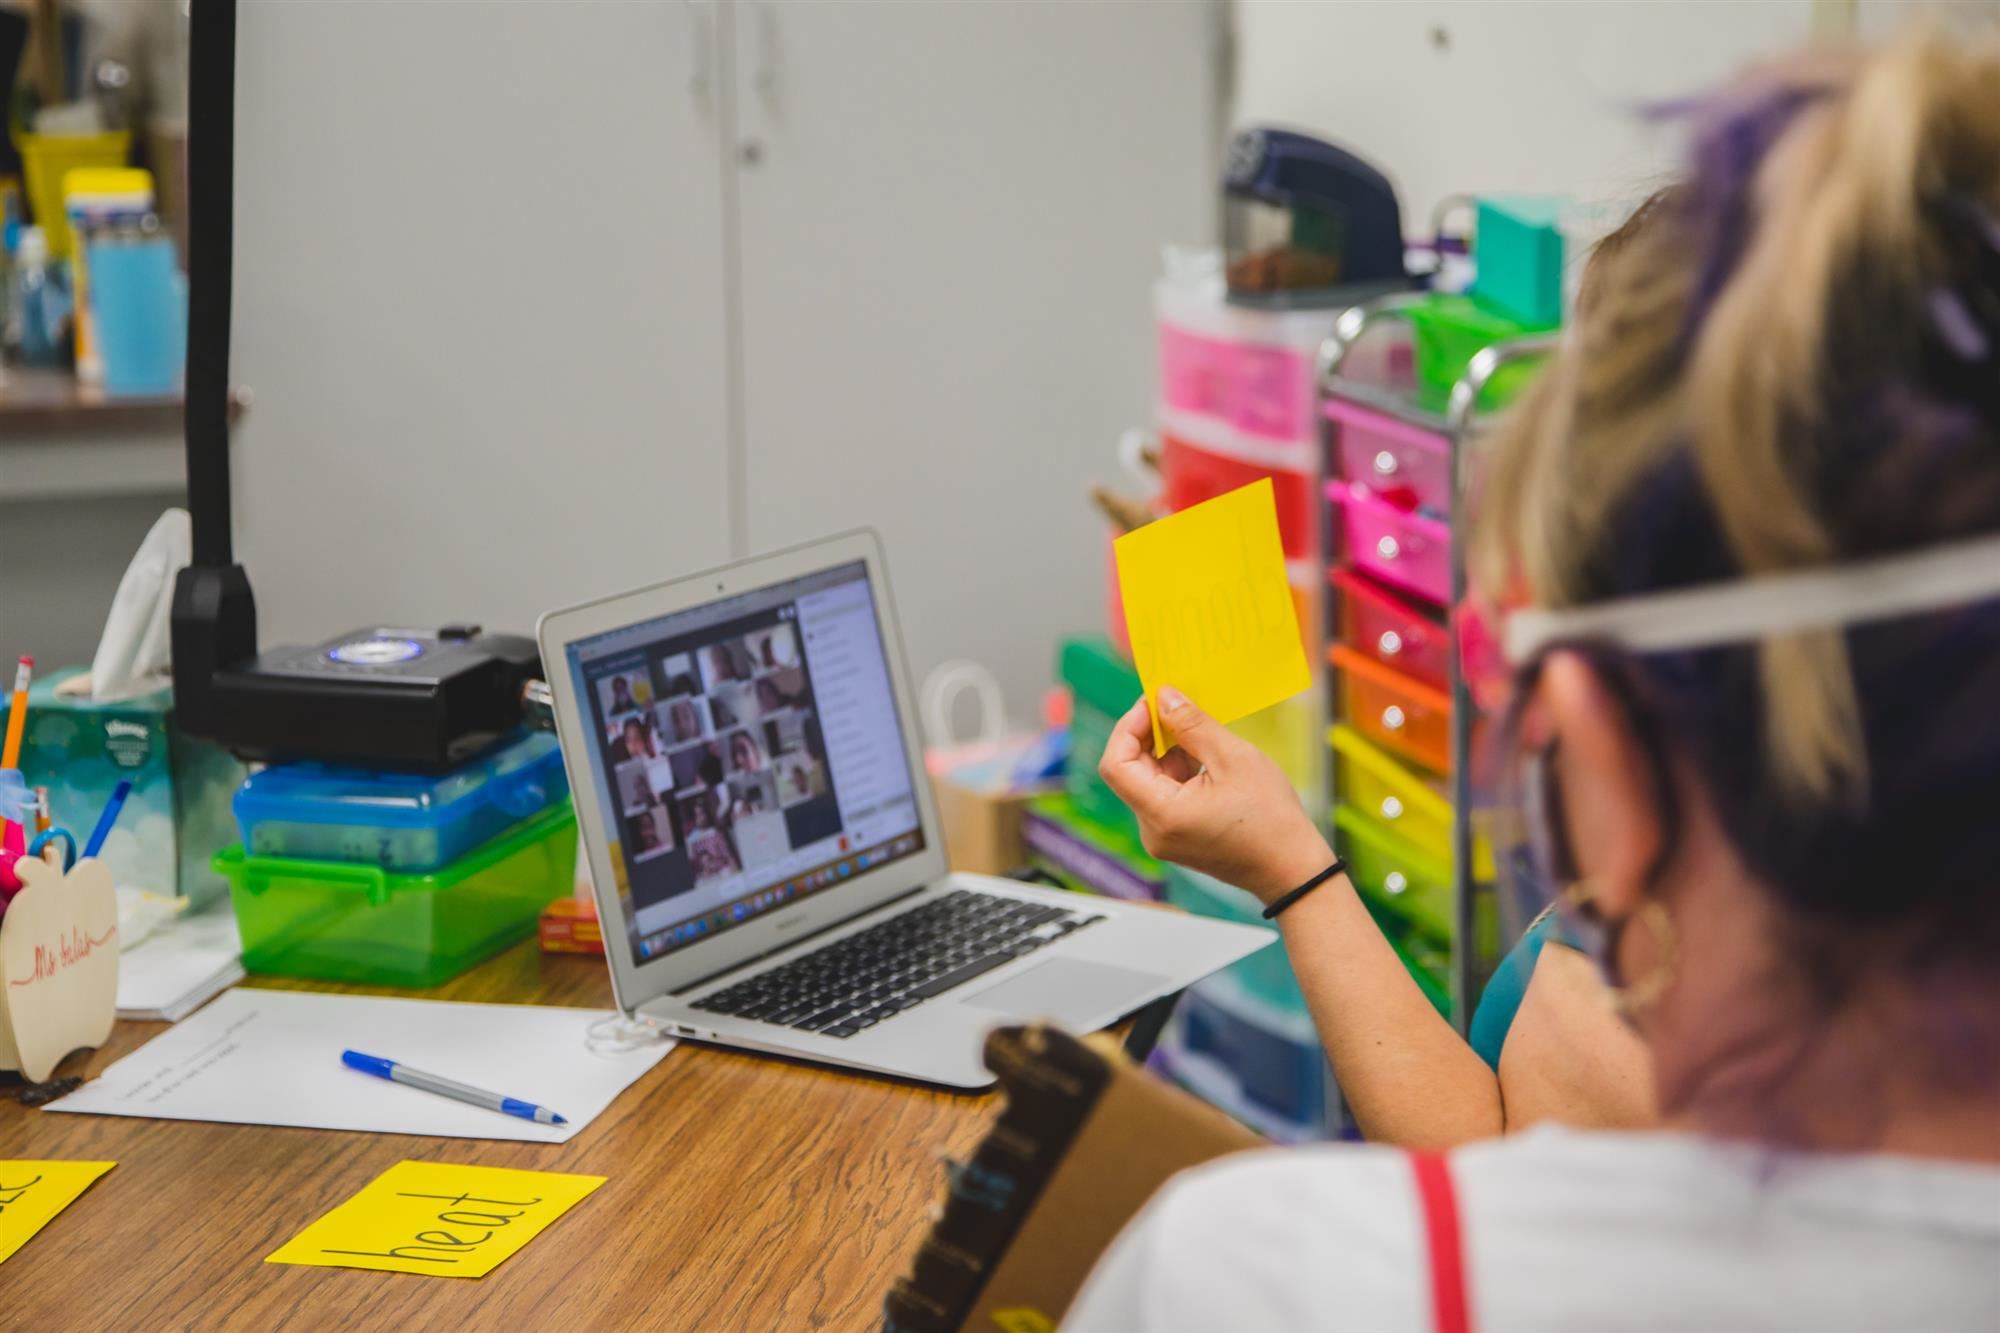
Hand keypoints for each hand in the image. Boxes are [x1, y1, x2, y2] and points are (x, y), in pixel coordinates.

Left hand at [1097, 686, 1333, 905]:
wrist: (1292, 869)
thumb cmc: (1270, 817)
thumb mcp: (1234, 758)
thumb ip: (1192, 724)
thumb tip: (1163, 695)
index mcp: (1162, 814)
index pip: (1116, 764)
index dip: (1128, 726)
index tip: (1153, 701)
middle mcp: (1153, 831)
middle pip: (1129, 772)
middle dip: (1148, 735)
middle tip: (1176, 705)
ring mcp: (1163, 837)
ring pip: (1147, 781)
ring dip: (1166, 751)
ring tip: (1199, 730)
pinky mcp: (1175, 837)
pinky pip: (1164, 795)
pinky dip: (1177, 770)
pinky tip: (1204, 755)